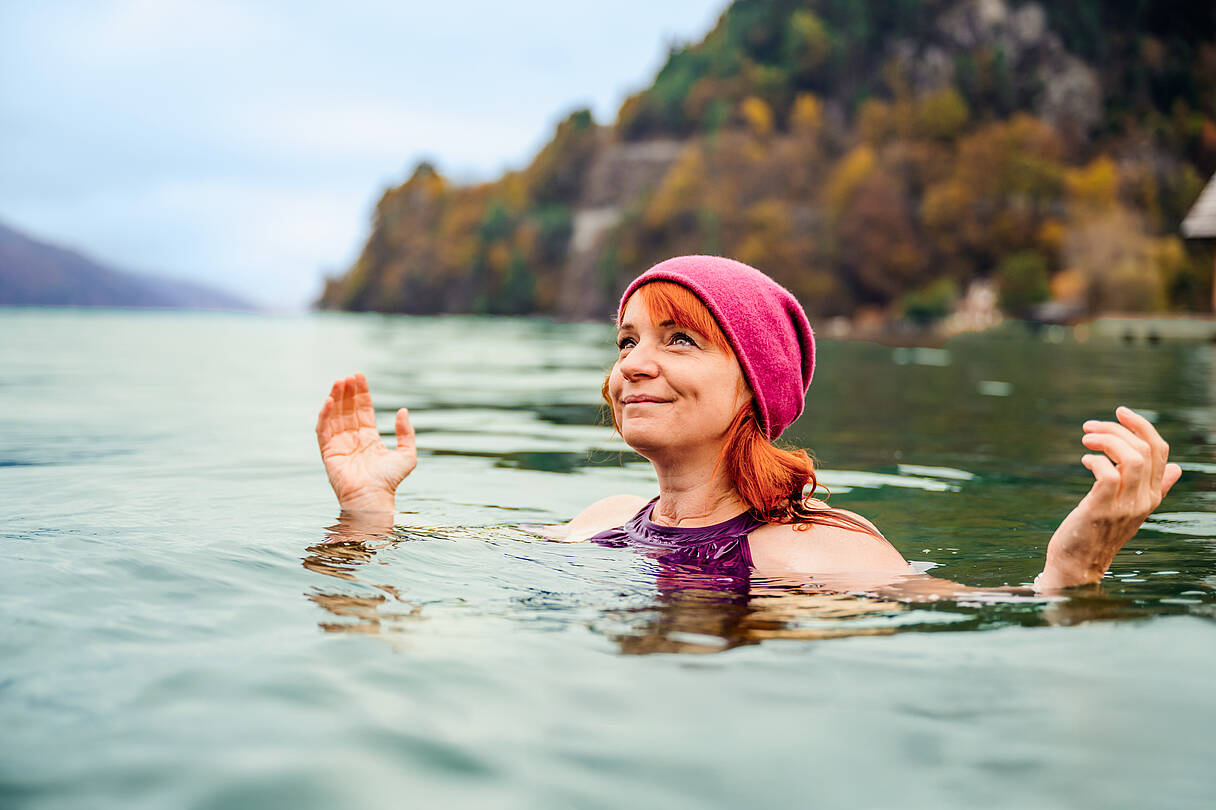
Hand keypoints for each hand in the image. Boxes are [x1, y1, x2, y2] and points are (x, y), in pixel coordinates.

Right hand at [315, 373, 416, 512]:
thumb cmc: (390, 481)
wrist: (374, 497)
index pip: (363, 410)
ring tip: (339, 382)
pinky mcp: (328, 452)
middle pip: (348, 410)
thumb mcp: (407, 454)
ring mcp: (339, 445)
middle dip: (348, 392)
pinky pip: (323, 430)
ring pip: (335, 416)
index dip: (361, 393)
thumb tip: (403, 411)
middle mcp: (353, 439)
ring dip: (335, 398)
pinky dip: (324, 415)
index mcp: (369, 438)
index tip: (359, 376)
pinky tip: (329, 401)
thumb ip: (406, 433)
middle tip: (348, 377)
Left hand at [1036, 406, 1181, 589]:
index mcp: (1153, 495)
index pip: (1161, 451)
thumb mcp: (1131, 509)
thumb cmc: (1099, 532)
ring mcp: (1125, 506)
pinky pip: (1108, 474)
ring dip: (1106, 440)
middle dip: (1117, 428)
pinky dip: (1096, 460)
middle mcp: (1144, 500)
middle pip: (1146, 449)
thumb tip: (1176, 468)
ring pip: (1132, 458)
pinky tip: (1084, 461)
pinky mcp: (1102, 510)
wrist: (1078, 564)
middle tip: (1090, 427)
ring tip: (1086, 439)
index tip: (1120, 412)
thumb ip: (1154, 488)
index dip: (1142, 426)